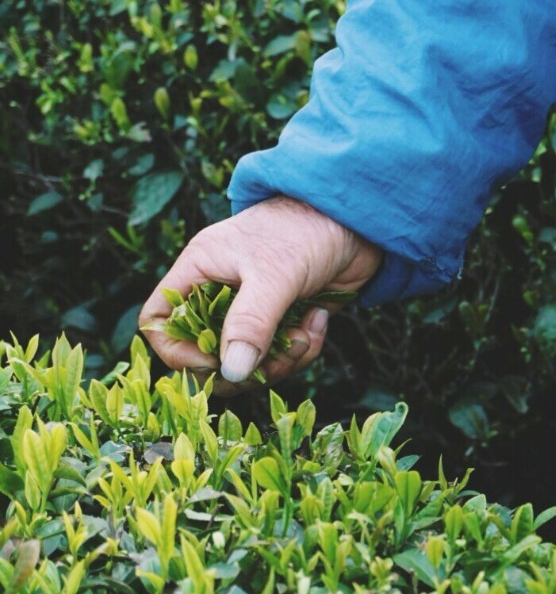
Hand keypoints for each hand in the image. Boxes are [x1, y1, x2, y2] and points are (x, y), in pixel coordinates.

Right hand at [139, 196, 381, 394]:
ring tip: (306, 334)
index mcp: (199, 273)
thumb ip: (251, 323)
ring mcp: (254, 311)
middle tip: (275, 359)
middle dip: (244, 367)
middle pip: (208, 355)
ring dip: (281, 360)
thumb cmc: (306, 230)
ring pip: (249, 362)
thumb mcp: (273, 275)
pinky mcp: (285, 321)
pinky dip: (303, 348)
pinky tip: (319, 320)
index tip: (215, 363)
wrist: (356, 221)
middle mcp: (220, 294)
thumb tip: (231, 372)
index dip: (177, 350)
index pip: (160, 321)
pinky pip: (282, 355)